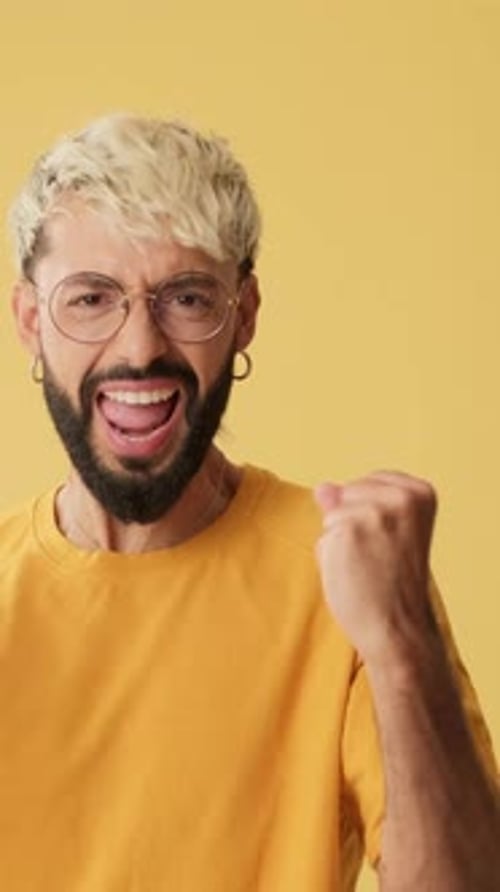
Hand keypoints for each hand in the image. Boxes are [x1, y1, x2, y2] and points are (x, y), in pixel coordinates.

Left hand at [314, 471, 437, 666]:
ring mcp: (374, 512)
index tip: (389, 543)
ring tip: (365, 566)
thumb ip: (354, 504)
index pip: (368, 482)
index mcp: (419, 492)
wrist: (398, 628)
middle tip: (377, 558)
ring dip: (338, 541)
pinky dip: (329, 557)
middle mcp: (401, 497)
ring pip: (332, 514)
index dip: (367, 515)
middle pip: (347, 492)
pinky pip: (323, 536)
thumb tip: (323, 488)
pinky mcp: (348, 530)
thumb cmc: (391, 584)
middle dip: (351, 523)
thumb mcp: (383, 533)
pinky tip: (352, 574)